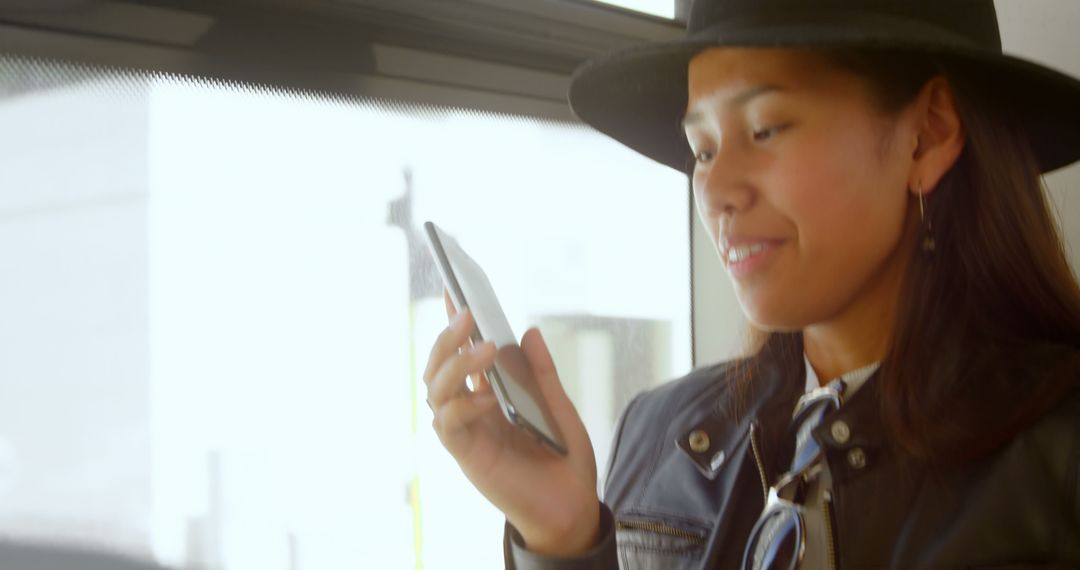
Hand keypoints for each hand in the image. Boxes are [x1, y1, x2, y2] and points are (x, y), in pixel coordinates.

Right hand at [423, 289, 600, 555]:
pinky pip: (449, 425)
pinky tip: (488, 397)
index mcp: (490, 394)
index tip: (454, 290)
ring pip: (436, 390)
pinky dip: (465, 406)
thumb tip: (528, 331)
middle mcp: (471, 410)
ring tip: (484, 349)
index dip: (455, 324)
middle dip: (448, 337)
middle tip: (467, 313)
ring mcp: (466, 432)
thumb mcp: (558, 407)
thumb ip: (541, 374)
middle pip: (440, 367)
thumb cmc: (563, 459)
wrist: (572, 507)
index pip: (464, 353)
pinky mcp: (467, 455)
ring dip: (455, 365)